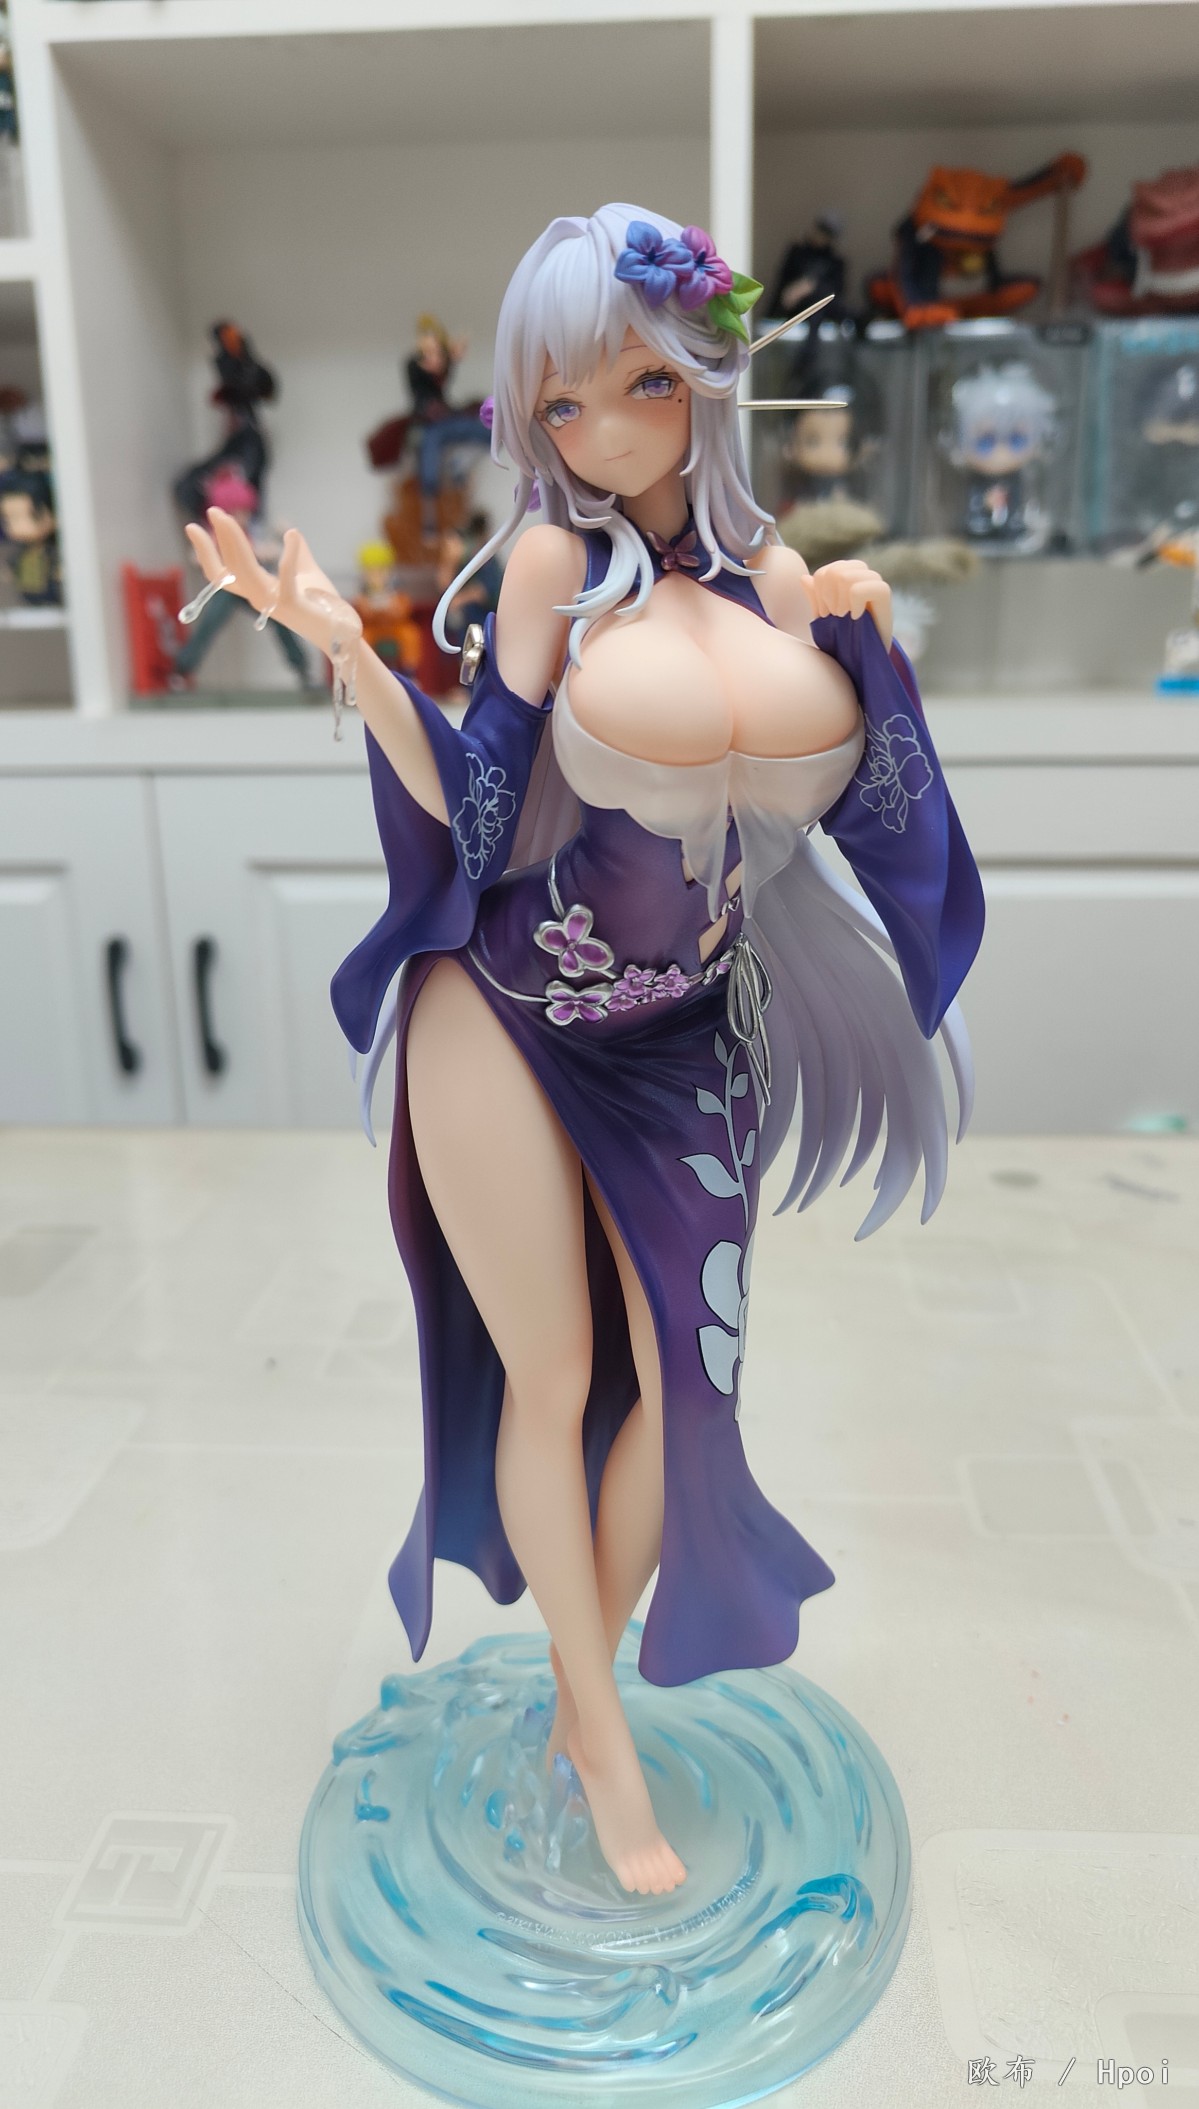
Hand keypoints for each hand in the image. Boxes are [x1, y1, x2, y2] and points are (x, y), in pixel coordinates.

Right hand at [184, 508, 361, 660]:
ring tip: (227, 518)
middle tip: (213, 510)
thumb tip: (290, 532)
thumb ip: (296, 553)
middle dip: (220, 538)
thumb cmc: (323, 605)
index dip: (206, 552)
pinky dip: (288, 556)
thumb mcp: (306, 572)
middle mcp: (260, 598)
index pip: (222, 573)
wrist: (343, 630)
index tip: (194, 526)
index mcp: (258, 589)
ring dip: (235, 543)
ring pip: (246, 573)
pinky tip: (292, 535)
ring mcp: (274, 603)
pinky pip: (285, 578)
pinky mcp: (294, 605)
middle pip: (230, 569)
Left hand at [805, 559, 891, 650]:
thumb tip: (804, 578)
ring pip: (845, 577)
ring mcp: (874, 582)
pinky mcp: (884, 594)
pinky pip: (860, 588)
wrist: (863, 662)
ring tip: (845, 616)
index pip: (825, 572)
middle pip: (834, 571)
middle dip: (828, 596)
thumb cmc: (845, 640)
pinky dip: (853, 604)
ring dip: (840, 601)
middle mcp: (862, 575)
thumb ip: (815, 597)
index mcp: (848, 576)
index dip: (819, 593)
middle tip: (834, 616)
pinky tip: (856, 617)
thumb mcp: (824, 619)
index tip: (825, 614)